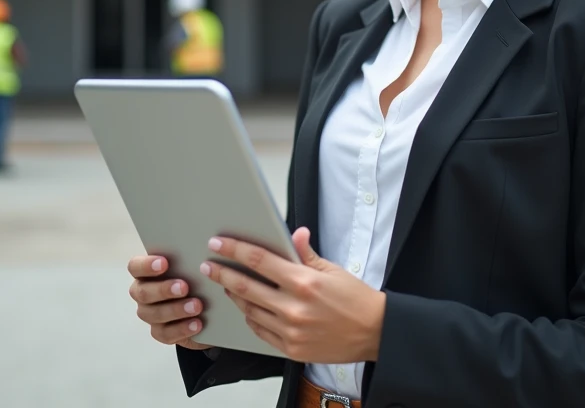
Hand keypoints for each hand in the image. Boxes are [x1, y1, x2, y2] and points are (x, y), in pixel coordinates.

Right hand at [127, 254, 211, 350]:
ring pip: (154, 314)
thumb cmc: (195, 279)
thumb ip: (189, 258)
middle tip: (184, 287)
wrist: (207, 308)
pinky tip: (197, 324)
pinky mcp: (160, 332)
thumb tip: (202, 249)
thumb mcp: (193, 267)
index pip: (135, 267)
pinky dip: (182, 329)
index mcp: (146, 273)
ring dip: (175, 310)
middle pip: (143, 293)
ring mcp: (149, 314)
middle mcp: (143, 293)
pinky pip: (165, 333)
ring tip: (196, 306)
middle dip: (163, 290)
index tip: (164, 263)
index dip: (146, 265)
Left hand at [201, 227, 385, 362]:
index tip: (217, 243)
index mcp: (304, 282)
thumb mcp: (333, 270)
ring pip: (249, 310)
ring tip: (227, 285)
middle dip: (222, 274)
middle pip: (245, 287)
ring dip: (235, 296)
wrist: (375, 333)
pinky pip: (260, 331)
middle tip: (209, 266)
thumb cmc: (356, 299)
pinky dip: (250, 318)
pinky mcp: (291, 349)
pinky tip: (247, 308)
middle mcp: (293, 308)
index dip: (234, 250)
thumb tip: (295, 233)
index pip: (259, 261)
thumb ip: (306, 254)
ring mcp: (290, 331)